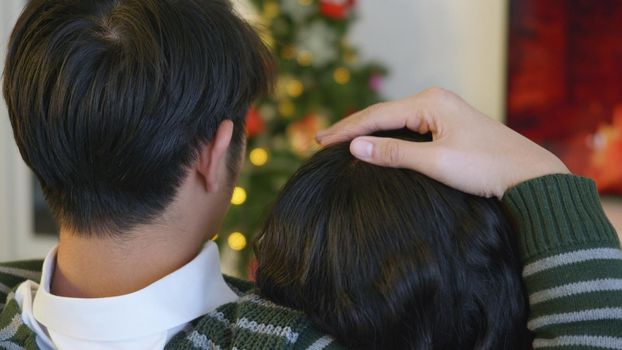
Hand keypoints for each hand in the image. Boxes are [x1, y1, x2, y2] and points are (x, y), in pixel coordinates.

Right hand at [316, 88, 569, 198]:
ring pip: (395, 122)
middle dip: (353, 129)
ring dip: (369, 133)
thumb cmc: (486, 167)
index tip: (320, 141)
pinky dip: (388, 137)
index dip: (347, 130)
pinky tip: (376, 145)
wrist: (529, 176)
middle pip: (383, 114)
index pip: (376, 115)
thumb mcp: (436, 162)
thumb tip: (355, 147)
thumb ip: (394, 154)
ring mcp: (443, 112)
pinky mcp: (449, 126)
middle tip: (322, 140)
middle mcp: (435, 100)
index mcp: (430, 102)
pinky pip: (409, 129)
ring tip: (341, 142)